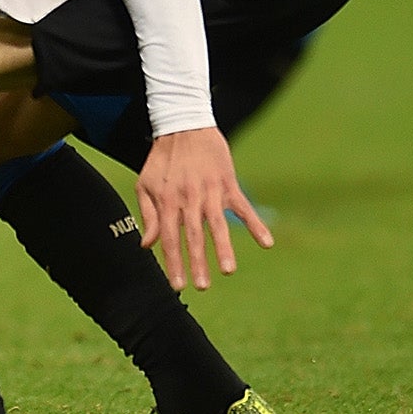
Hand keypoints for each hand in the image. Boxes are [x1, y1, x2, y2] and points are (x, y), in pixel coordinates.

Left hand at [135, 125, 270, 290]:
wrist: (183, 125)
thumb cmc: (162, 159)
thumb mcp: (145, 185)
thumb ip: (148, 216)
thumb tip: (146, 245)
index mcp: (167, 201)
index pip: (169, 238)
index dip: (173, 262)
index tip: (177, 286)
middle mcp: (188, 199)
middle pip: (194, 235)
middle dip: (197, 262)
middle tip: (202, 287)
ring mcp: (210, 191)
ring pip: (218, 224)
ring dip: (224, 248)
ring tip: (229, 271)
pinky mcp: (228, 184)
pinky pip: (243, 207)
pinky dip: (256, 224)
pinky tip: (267, 243)